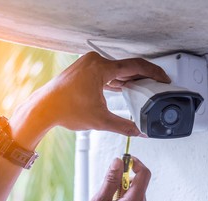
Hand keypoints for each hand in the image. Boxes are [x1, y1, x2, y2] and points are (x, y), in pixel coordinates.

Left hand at [10, 52, 169, 149]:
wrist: (44, 109)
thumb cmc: (65, 109)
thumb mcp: (100, 120)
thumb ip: (124, 126)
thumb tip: (138, 131)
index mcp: (101, 68)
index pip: (135, 66)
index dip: (153, 73)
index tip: (163, 78)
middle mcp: (94, 62)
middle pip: (127, 67)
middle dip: (143, 77)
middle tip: (156, 85)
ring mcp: (88, 64)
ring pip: (116, 70)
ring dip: (129, 79)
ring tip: (143, 88)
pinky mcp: (84, 70)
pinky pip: (106, 73)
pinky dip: (117, 81)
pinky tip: (124, 88)